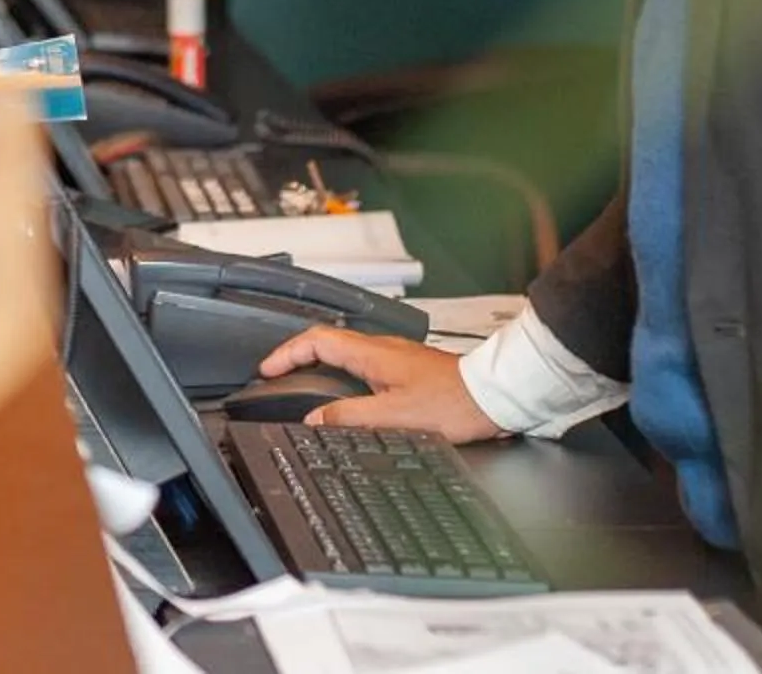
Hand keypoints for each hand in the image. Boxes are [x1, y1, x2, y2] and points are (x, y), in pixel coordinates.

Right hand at [257, 327, 506, 441]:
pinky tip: (348, 395)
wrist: (494, 396)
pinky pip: (363, 364)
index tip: (267, 369)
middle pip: (327, 342)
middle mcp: (382, 348)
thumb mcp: (394, 417)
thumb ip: (350, 418)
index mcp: (372, 353)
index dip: (286, 353)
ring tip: (305, 385)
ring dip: (319, 365)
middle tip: (278, 375)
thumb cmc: (454, 403)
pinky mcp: (409, 369)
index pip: (315, 341)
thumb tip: (314, 421)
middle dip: (297, 357)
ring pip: (346, 353)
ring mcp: (396, 357)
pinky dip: (342, 375)